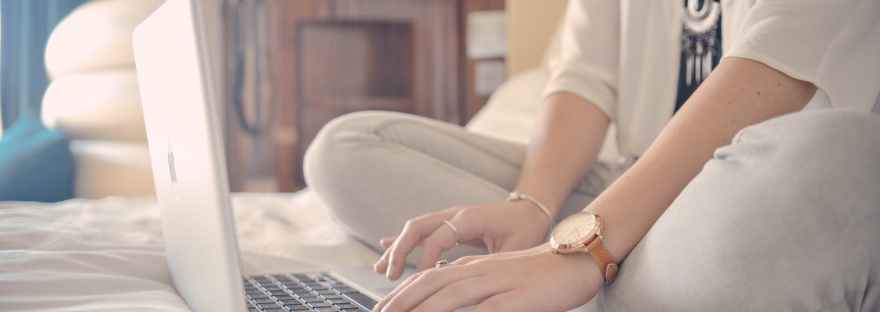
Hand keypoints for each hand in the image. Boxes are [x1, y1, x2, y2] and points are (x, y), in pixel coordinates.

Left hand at [373, 244, 602, 311]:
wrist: (577, 259)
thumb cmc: (538, 274)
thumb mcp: (498, 276)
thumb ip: (472, 286)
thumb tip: (447, 302)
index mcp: (472, 266)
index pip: (427, 277)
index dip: (401, 294)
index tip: (382, 309)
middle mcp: (478, 271)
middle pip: (430, 284)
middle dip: (400, 302)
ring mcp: (495, 284)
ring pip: (449, 297)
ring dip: (422, 311)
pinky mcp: (515, 299)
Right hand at [375, 201, 552, 279]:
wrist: (532, 209)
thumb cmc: (526, 229)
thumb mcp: (515, 249)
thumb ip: (493, 264)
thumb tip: (476, 284)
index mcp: (470, 218)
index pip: (438, 238)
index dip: (426, 259)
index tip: (421, 279)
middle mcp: (455, 214)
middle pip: (417, 227)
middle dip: (400, 251)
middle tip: (390, 276)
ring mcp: (449, 217)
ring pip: (415, 229)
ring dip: (397, 248)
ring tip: (380, 270)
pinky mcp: (449, 223)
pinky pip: (421, 231)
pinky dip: (403, 240)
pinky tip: (385, 247)